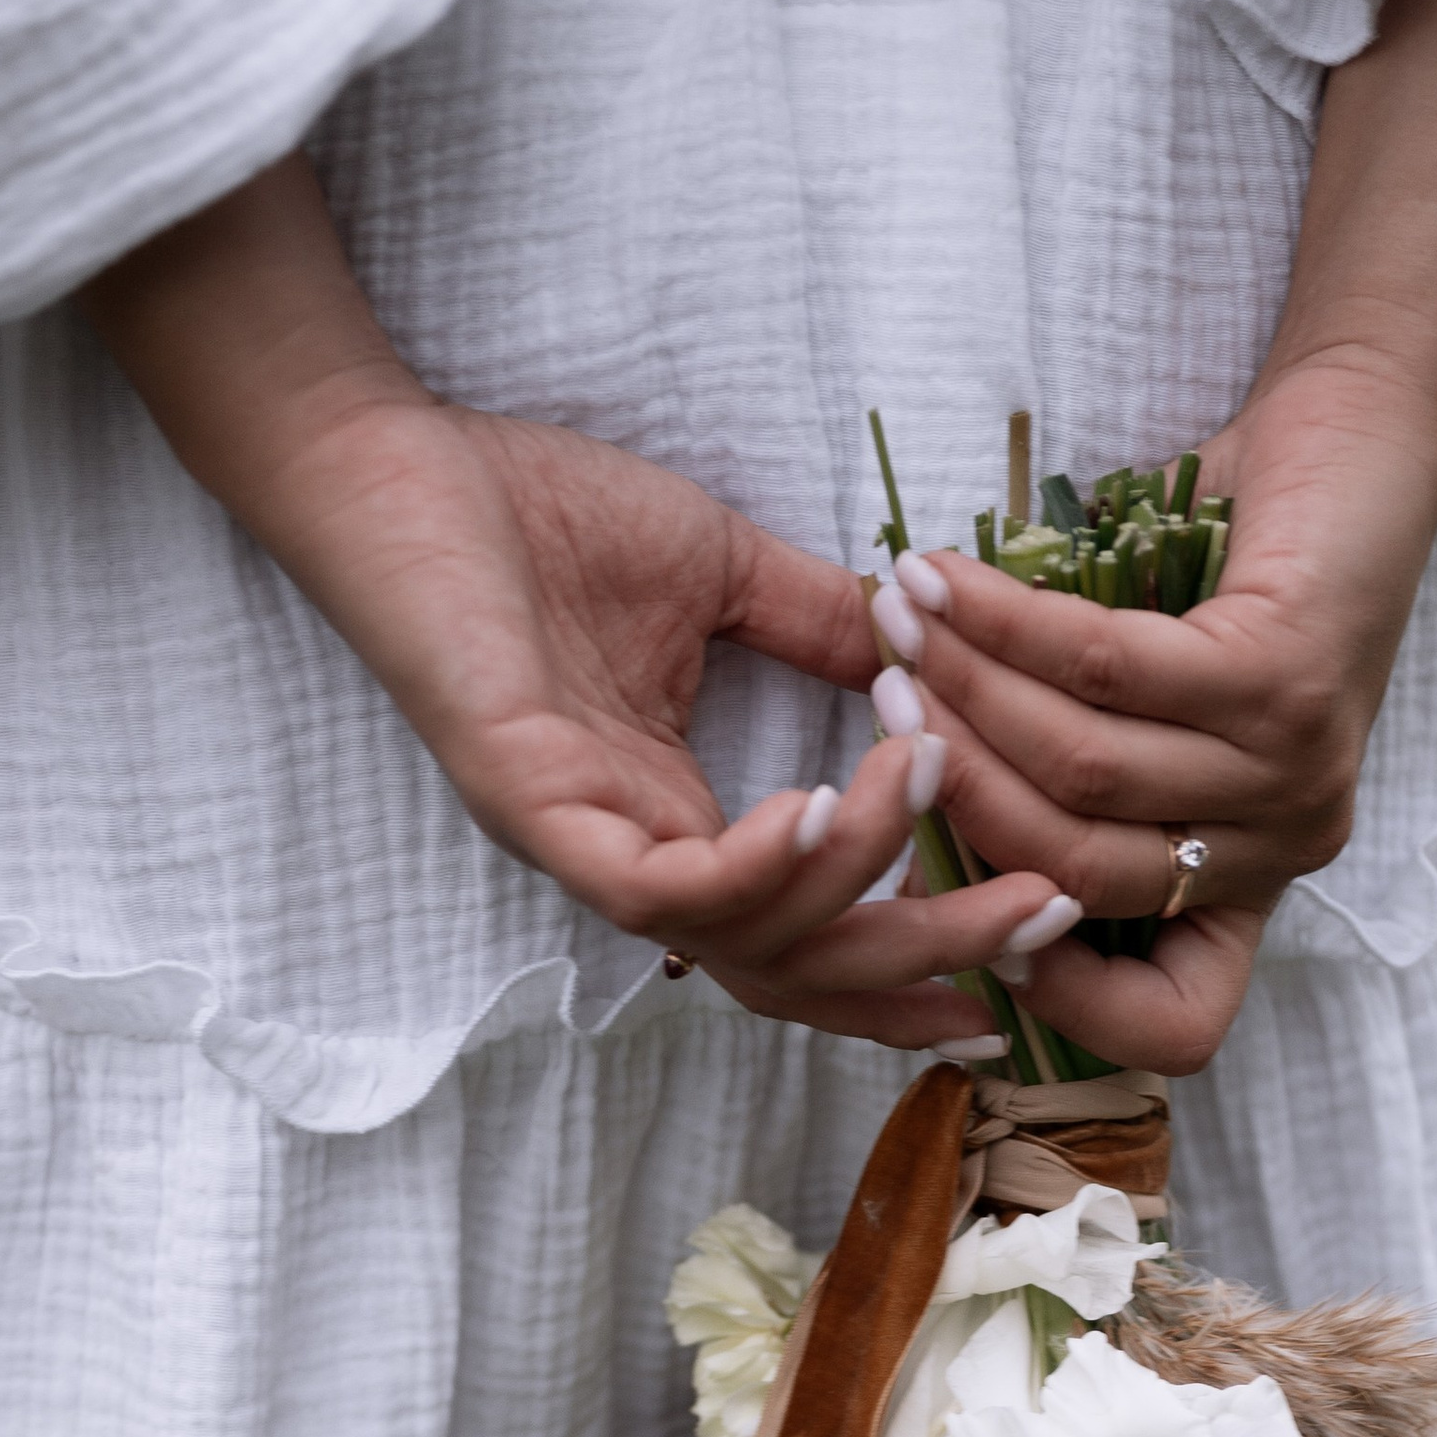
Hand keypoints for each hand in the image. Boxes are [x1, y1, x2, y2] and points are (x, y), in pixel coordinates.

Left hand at [84, 162, 1074, 1051]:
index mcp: (677, 822)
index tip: (1035, 923)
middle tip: (1041, 914)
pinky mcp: (533, 809)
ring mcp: (582, 847)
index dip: (920, 953)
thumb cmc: (533, 512)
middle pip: (801, 972)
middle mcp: (635, 862)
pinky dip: (754, 866)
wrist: (395, 464)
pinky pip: (660, 888)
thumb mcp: (720, 571)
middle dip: (930, 957)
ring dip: (858, 881)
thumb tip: (922, 651)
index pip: (812, 934)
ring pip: (748, 940)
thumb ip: (819, 625)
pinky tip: (822, 808)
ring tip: (930, 789)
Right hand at [854, 0, 1436, 1074]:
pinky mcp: (1285, 677)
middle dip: (956, 790)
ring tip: (893, 624)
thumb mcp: (1142, 708)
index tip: (951, 908)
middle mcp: (1286, 846)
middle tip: (880, 705)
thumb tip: (915, 816)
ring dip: (964, 692)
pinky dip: (1001, 624)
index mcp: (1252, 880)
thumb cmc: (1230, 569)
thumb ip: (1058, 777)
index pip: (1177, 1022)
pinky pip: (1103, 669)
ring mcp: (1293, 769)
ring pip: (1082, 770)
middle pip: (1076, 870)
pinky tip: (939, 581)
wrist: (1354, 432)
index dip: (1059, 996)